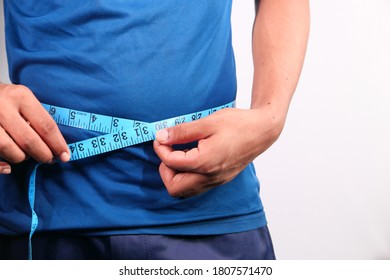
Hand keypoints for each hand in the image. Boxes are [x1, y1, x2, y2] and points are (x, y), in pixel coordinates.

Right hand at [0, 83, 69, 173]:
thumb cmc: (4, 99)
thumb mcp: (21, 98)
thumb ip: (36, 117)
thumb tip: (57, 145)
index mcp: (20, 96)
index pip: (46, 126)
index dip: (58, 144)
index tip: (65, 156)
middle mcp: (2, 106)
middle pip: (29, 140)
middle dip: (43, 155)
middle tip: (49, 159)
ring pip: (9, 149)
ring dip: (21, 158)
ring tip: (25, 156)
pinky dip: (1, 166)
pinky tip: (8, 168)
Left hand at [153, 106, 284, 196]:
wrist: (262, 131)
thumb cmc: (238, 124)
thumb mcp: (207, 122)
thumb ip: (182, 132)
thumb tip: (161, 137)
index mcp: (205, 162)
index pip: (171, 163)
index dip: (161, 148)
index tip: (161, 136)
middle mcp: (210, 177)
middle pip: (174, 188)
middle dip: (165, 169)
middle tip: (168, 150)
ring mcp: (216, 181)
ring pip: (184, 191)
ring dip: (175, 175)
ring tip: (179, 154)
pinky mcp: (220, 180)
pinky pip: (196, 187)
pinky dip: (187, 176)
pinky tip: (191, 158)